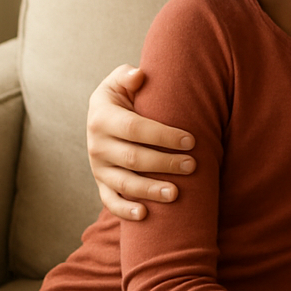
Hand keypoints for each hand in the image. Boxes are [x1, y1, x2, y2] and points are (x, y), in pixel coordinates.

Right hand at [86, 64, 196, 219]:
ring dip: (151, 190)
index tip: (191, 140)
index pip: (135, 129)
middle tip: (193, 165)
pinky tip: (145, 215)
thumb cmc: (123, 97)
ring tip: (176, 193)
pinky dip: (125, 210)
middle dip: (165, 163)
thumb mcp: (119, 82)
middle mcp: (97, 145)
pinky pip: (110, 200)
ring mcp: (98, 168)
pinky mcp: (101, 184)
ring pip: (124, 183)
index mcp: (102, 118)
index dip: (164, 135)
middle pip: (133, 158)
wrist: (103, 117)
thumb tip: (139, 75)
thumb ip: (127, 76)